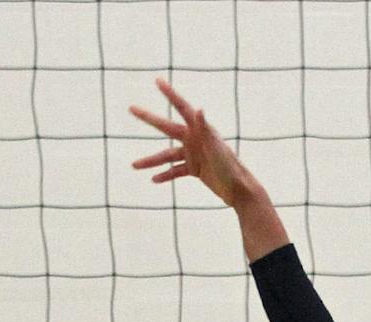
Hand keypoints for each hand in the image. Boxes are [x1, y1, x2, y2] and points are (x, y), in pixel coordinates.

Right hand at [131, 78, 259, 208]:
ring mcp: (194, 154)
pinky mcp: (195, 169)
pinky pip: (176, 171)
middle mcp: (194, 139)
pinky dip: (165, 175)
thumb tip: (198, 109)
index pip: (182, 107)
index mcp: (199, 130)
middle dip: (148, 118)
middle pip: (166, 127)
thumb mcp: (216, 148)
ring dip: (151, 160)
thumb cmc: (230, 168)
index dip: (169, 94)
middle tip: (131, 108)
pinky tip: (154, 180)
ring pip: (167, 155)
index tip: (157, 81)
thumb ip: (206, 129)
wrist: (239, 190)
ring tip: (134, 166)